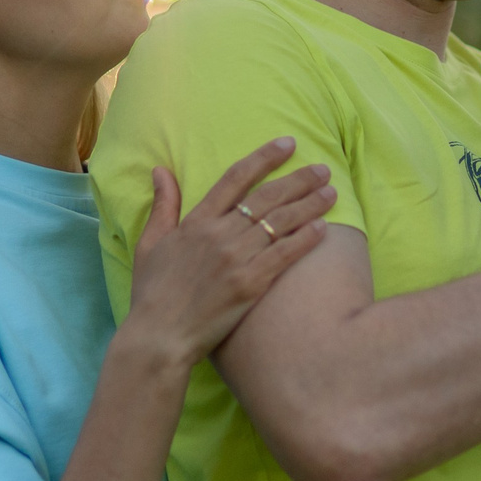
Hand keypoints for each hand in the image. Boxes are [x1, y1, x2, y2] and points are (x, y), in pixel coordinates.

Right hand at [123, 139, 334, 366]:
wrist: (159, 336)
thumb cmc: (152, 293)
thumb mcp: (150, 244)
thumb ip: (163, 205)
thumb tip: (161, 169)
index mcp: (197, 222)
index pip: (237, 178)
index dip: (265, 158)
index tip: (288, 144)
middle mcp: (220, 234)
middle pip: (267, 197)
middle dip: (299, 179)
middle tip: (323, 170)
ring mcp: (236, 259)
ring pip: (280, 222)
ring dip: (309, 205)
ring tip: (331, 193)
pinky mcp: (250, 285)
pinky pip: (284, 255)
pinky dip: (305, 239)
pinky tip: (323, 228)